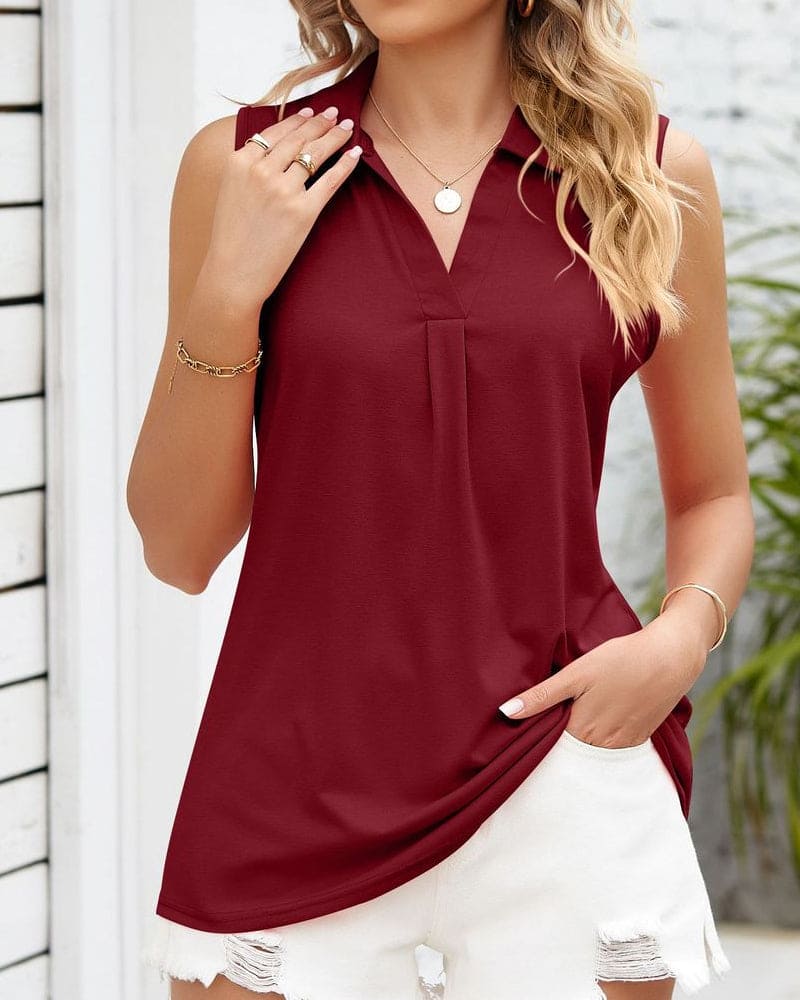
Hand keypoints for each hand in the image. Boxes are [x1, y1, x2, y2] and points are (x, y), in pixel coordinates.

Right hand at [204, 104, 362, 314]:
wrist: (233, 274)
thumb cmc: (232, 239)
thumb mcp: (230, 192)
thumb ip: (248, 168)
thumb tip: (270, 152)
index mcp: (239, 162)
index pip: (274, 132)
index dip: (296, 119)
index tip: (311, 112)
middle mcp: (261, 171)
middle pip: (298, 138)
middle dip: (320, 122)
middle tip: (335, 114)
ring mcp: (283, 191)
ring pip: (314, 153)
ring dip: (335, 136)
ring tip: (348, 127)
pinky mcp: (302, 212)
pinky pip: (329, 180)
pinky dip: (345, 164)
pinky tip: (356, 154)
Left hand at [496, 614, 707, 747]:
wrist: (671, 657)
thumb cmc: (621, 660)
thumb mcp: (576, 673)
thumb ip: (541, 696)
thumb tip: (505, 713)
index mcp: (582, 731)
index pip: (548, 746)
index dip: (535, 737)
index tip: (519, 733)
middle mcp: (602, 745)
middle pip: (569, 750)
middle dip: (554, 742)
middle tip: (539, 726)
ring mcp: (623, 744)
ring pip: (590, 750)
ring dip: (577, 741)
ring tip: (566, 721)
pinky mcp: (638, 737)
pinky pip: (612, 746)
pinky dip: (599, 739)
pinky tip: (594, 721)